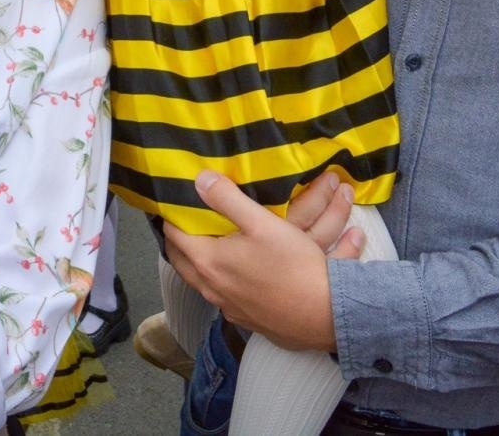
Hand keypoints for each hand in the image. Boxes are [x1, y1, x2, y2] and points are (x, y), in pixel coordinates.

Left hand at [163, 171, 351, 351]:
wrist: (325, 315)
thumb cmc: (293, 266)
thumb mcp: (262, 223)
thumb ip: (228, 199)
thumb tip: (200, 179)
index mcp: (208, 262)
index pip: (174, 235)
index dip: (173, 216)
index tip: (177, 202)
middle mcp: (212, 288)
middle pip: (181, 260)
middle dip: (180, 239)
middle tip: (186, 220)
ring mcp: (228, 307)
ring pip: (201, 280)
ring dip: (199, 260)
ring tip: (210, 241)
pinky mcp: (246, 319)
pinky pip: (223, 294)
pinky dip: (221, 279)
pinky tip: (238, 269)